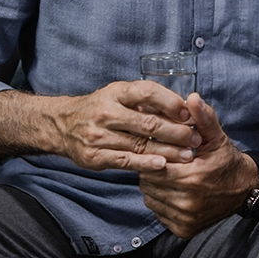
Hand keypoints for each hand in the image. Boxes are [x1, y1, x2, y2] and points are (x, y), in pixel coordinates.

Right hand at [54, 80, 198, 172]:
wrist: (62, 125)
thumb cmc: (101, 107)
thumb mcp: (120, 95)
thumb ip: (148, 100)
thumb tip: (185, 107)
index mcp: (116, 93)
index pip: (148, 93)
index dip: (171, 103)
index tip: (190, 113)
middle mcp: (106, 112)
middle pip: (148, 122)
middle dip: (177, 132)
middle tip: (196, 139)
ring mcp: (98, 135)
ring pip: (140, 144)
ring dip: (168, 150)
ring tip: (188, 155)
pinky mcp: (94, 156)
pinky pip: (125, 160)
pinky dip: (146, 163)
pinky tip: (162, 165)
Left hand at [138, 92, 257, 238]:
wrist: (245, 189)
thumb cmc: (227, 160)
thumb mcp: (217, 137)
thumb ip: (202, 118)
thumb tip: (191, 98)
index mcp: (192, 177)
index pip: (154, 165)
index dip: (157, 156)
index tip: (164, 151)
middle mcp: (187, 201)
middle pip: (149, 182)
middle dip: (154, 170)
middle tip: (167, 162)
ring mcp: (184, 217)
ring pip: (150, 198)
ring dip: (156, 186)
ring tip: (171, 176)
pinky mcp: (183, 229)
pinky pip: (158, 212)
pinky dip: (161, 201)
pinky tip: (175, 191)